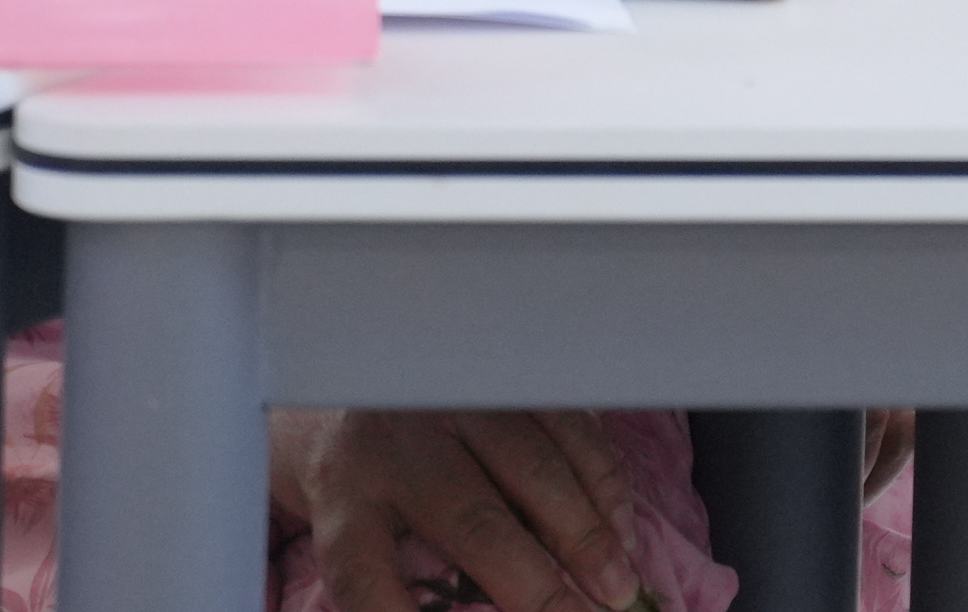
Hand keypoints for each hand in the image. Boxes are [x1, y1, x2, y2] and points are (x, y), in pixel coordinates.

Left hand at [294, 407, 644, 611]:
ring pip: (533, 467)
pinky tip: (622, 529)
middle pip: (472, 520)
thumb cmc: (369, 494)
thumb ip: (394, 583)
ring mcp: (455, 402)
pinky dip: (604, 483)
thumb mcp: (358, 539)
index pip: (364, 574)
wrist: (358, 404)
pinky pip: (568, 426)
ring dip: (586, 534)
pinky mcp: (500, 378)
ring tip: (618, 587)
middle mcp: (395, 447)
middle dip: (537, 583)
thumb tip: (460, 606)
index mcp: (345, 502)